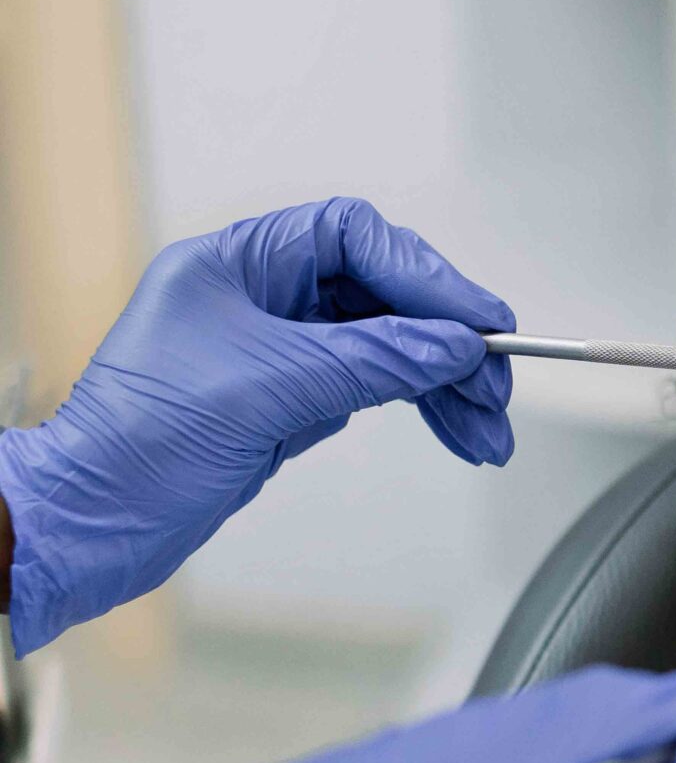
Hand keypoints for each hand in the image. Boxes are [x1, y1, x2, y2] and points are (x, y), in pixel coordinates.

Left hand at [0, 198, 515, 652]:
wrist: (93, 523)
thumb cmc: (138, 445)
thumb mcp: (270, 388)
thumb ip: (372, 360)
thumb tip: (453, 347)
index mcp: (236, 264)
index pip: (353, 238)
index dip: (425, 275)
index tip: (479, 321)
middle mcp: (259, 297)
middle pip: (382, 295)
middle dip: (447, 341)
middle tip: (495, 385)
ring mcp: (275, 350)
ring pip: (387, 347)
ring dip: (445, 386)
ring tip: (488, 430)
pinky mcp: (287, 399)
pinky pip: (373, 387)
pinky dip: (418, 408)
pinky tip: (453, 430)